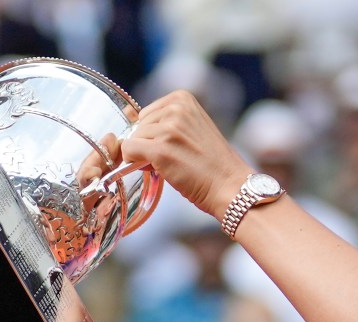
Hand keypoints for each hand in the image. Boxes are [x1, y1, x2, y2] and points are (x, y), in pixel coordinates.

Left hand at [122, 90, 251, 221]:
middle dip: (148, 144)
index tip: (175, 145)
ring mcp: (168, 128)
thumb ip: (166, 120)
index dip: (154, 134)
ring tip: (173, 164)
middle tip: (175, 158)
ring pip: (133, 140)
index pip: (146, 114)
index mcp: (182, 98)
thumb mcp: (191, 127)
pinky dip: (135, 163)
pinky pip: (128, 151)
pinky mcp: (160, 149)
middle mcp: (175, 108)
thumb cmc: (211, 163)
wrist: (229, 186)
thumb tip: (129, 117)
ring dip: (145, 156)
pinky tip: (159, 170)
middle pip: (138, 126)